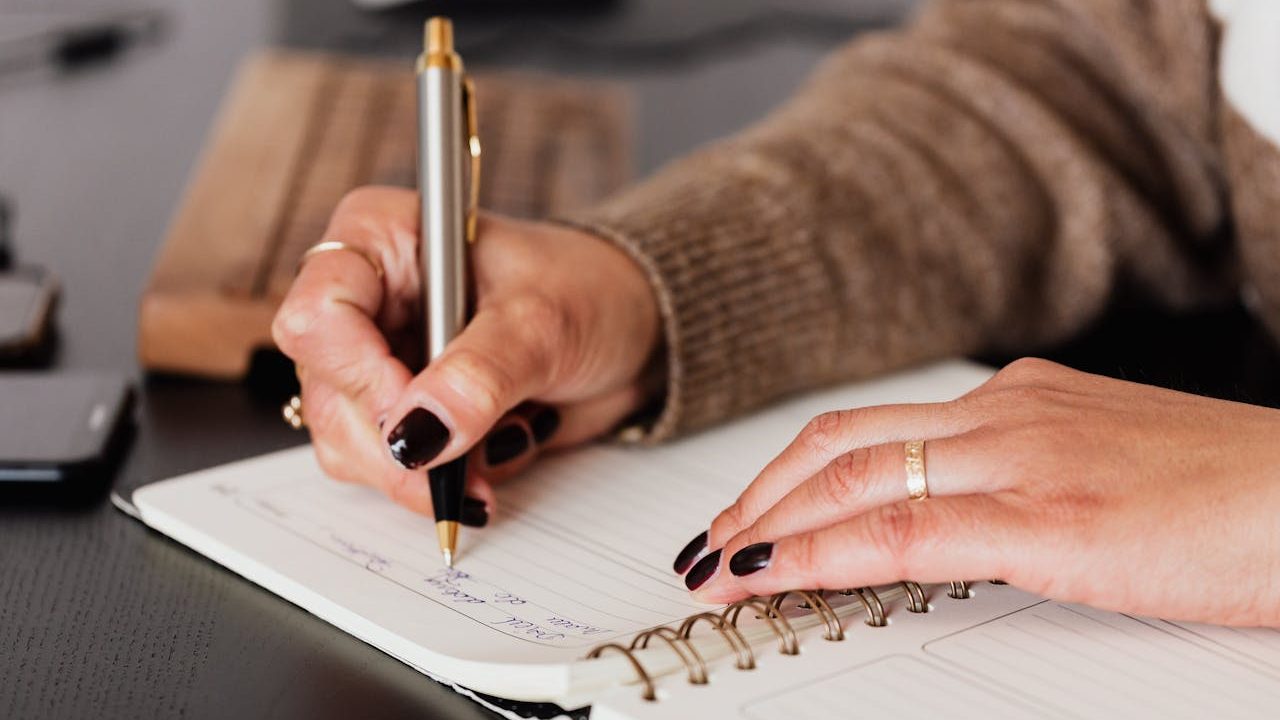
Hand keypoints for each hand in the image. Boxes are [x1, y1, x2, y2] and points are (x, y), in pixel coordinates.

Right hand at [272, 186, 660, 518]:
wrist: (634, 330)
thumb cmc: (590, 291)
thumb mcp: (542, 323)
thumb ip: (479, 375)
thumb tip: (418, 434)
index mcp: (382, 240)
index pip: (319, 313)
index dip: (360, 376)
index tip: (420, 420)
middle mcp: (367, 299)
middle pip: (328, 393)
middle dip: (395, 446)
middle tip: (458, 470)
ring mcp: (380, 361)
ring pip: (349, 443)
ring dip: (421, 472)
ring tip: (497, 451)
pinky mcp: (406, 413)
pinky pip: (390, 470)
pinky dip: (443, 481)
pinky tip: (495, 453)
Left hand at [679, 359, 1279, 626]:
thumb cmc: (1234, 494)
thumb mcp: (1106, 472)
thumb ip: (1027, 482)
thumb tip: (963, 519)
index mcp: (1020, 402)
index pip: (872, 430)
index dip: (792, 473)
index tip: (751, 513)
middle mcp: (1007, 415)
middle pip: (839, 443)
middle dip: (759, 495)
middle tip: (709, 541)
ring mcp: (1021, 459)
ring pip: (852, 479)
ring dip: (768, 523)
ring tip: (719, 565)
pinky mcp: (1047, 518)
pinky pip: (901, 530)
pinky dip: (819, 551)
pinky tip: (773, 574)